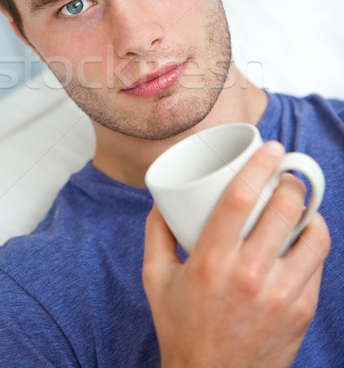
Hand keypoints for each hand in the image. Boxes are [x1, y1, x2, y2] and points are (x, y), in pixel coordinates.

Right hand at [143, 141, 330, 367]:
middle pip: (283, 208)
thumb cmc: (181, 327)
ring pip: (312, 234)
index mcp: (210, 261)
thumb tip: (164, 200)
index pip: (241, 197)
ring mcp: (281, 294)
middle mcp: (249, 275)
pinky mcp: (301, 310)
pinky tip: (303, 236)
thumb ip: (156, 233)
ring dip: (309, 210)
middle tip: (285, 175)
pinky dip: (314, 241)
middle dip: (290, 181)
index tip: (271, 147)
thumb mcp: (155, 278)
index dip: (260, 164)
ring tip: (298, 204)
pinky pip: (318, 263)